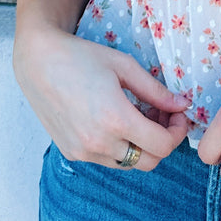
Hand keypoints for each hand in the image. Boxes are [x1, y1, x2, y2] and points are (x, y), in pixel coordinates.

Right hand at [14, 26, 190, 170]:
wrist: (38, 61)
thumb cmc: (81, 57)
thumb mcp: (124, 67)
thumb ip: (156, 91)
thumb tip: (183, 105)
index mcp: (115, 119)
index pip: (162, 145)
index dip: (178, 132)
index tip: (178, 114)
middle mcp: (99, 143)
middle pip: (149, 161)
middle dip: (163, 140)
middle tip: (161, 114)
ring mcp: (83, 152)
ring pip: (128, 164)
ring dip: (142, 145)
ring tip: (138, 114)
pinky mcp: (72, 153)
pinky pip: (107, 159)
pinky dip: (120, 146)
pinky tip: (117, 121)